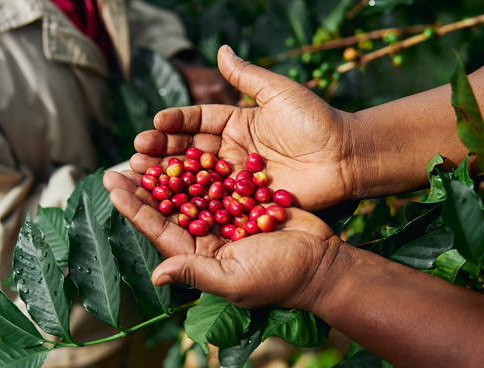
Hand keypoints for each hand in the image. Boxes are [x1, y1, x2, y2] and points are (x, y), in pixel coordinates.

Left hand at [103, 170, 344, 309]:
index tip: (112, 185)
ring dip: (170, 172)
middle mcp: (208, 237)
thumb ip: (196, 273)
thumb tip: (157, 276)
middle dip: (145, 186)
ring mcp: (227, 218)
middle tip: (122, 162)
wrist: (323, 262)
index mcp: (199, 256)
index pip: (159, 229)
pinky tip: (186, 146)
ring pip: (191, 190)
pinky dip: (202, 165)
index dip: (135, 208)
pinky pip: (218, 181)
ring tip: (148, 149)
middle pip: (169, 207)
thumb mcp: (235, 280)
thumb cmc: (280, 278)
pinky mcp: (246, 202)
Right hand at [133, 45, 358, 210]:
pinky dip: (193, 203)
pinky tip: (170, 203)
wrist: (346, 157)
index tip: (154, 122)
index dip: (176, 122)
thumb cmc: (316, 120)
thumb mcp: (279, 92)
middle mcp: (233, 151)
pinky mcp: (247, 202)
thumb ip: (247, 76)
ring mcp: (238, 178)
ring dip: (169, 178)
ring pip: (197, 178)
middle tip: (136, 153)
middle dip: (162, 151)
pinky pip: (217, 201)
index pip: (199, 121)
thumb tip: (221, 49)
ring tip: (141, 175)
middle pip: (191, 151)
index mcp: (238, 123)